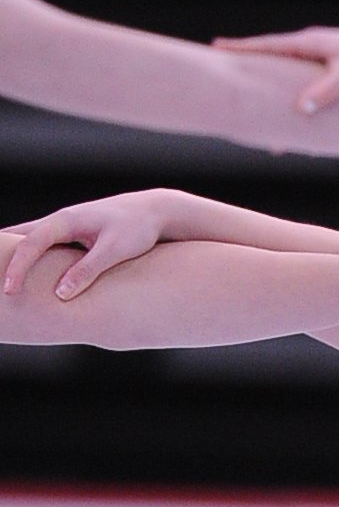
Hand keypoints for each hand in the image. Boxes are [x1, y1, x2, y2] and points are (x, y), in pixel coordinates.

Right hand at [2, 187, 181, 298]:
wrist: (155, 212)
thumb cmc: (137, 229)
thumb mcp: (113, 251)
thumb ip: (87, 271)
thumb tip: (60, 294)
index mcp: (66, 221)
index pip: (31, 245)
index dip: (18, 269)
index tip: (9, 291)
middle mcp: (61, 220)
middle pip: (21, 237)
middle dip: (3, 255)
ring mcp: (66, 225)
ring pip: (31, 240)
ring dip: (15, 254)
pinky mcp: (75, 233)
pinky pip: (44, 244)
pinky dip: (30, 254)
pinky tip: (25, 268)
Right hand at [212, 24, 338, 112]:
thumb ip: (326, 91)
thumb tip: (300, 111)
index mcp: (309, 43)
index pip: (267, 47)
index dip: (241, 49)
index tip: (216, 48)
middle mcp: (312, 49)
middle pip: (271, 61)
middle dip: (248, 69)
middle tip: (222, 74)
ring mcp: (322, 61)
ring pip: (288, 79)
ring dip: (271, 93)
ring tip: (255, 112)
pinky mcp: (334, 75)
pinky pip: (306, 90)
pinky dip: (296, 103)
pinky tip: (295, 122)